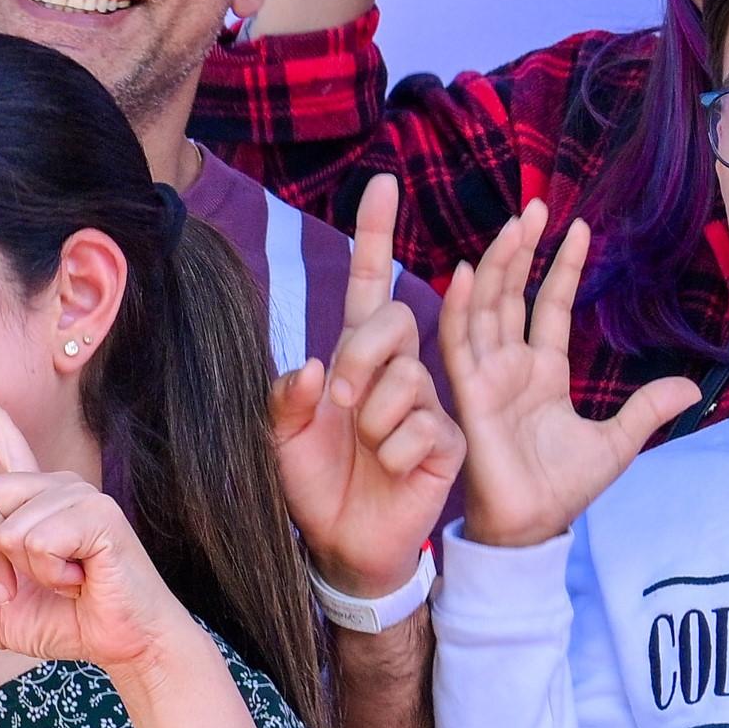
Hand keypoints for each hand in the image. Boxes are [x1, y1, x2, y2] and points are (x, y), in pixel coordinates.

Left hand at [0, 377, 204, 681]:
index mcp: (31, 494)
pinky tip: (81, 580)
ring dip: (24, 574)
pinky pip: (36, 541)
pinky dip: (49, 575)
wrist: (126, 644)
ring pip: (6, 527)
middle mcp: (55, 482)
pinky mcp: (98, 514)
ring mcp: (79, 494)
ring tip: (63, 582)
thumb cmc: (70, 621)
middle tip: (25, 586)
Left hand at [273, 177, 465, 592]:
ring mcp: (429, 404)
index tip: (381, 183)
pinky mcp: (449, 442)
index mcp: (358, 356)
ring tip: (367, 450)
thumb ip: (286, 396)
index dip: (375, 235)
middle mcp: (399, 370)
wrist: (342, 544)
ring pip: (407, 380)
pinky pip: (422, 429)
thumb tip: (319, 366)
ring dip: (373, 421)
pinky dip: (394, 453)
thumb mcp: (280, 437)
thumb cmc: (313, 484)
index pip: (369, 284)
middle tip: (341, 405)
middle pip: (393, 323)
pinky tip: (392, 472)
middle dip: (362, 358)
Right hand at [438, 205, 703, 548]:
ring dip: (495, 266)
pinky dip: (460, 308)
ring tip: (510, 226)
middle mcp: (511, 367)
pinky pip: (459, 346)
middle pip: (511, 294)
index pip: (549, 306)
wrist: (532, 528)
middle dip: (521, 251)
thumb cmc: (564, 489)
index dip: (560, 267)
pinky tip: (466, 273)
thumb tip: (691, 386)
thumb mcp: (618, 442)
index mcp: (543, 372)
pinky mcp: (469, 397)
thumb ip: (646, 409)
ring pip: (485, 308)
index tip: (576, 228)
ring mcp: (487, 378)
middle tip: (534, 207)